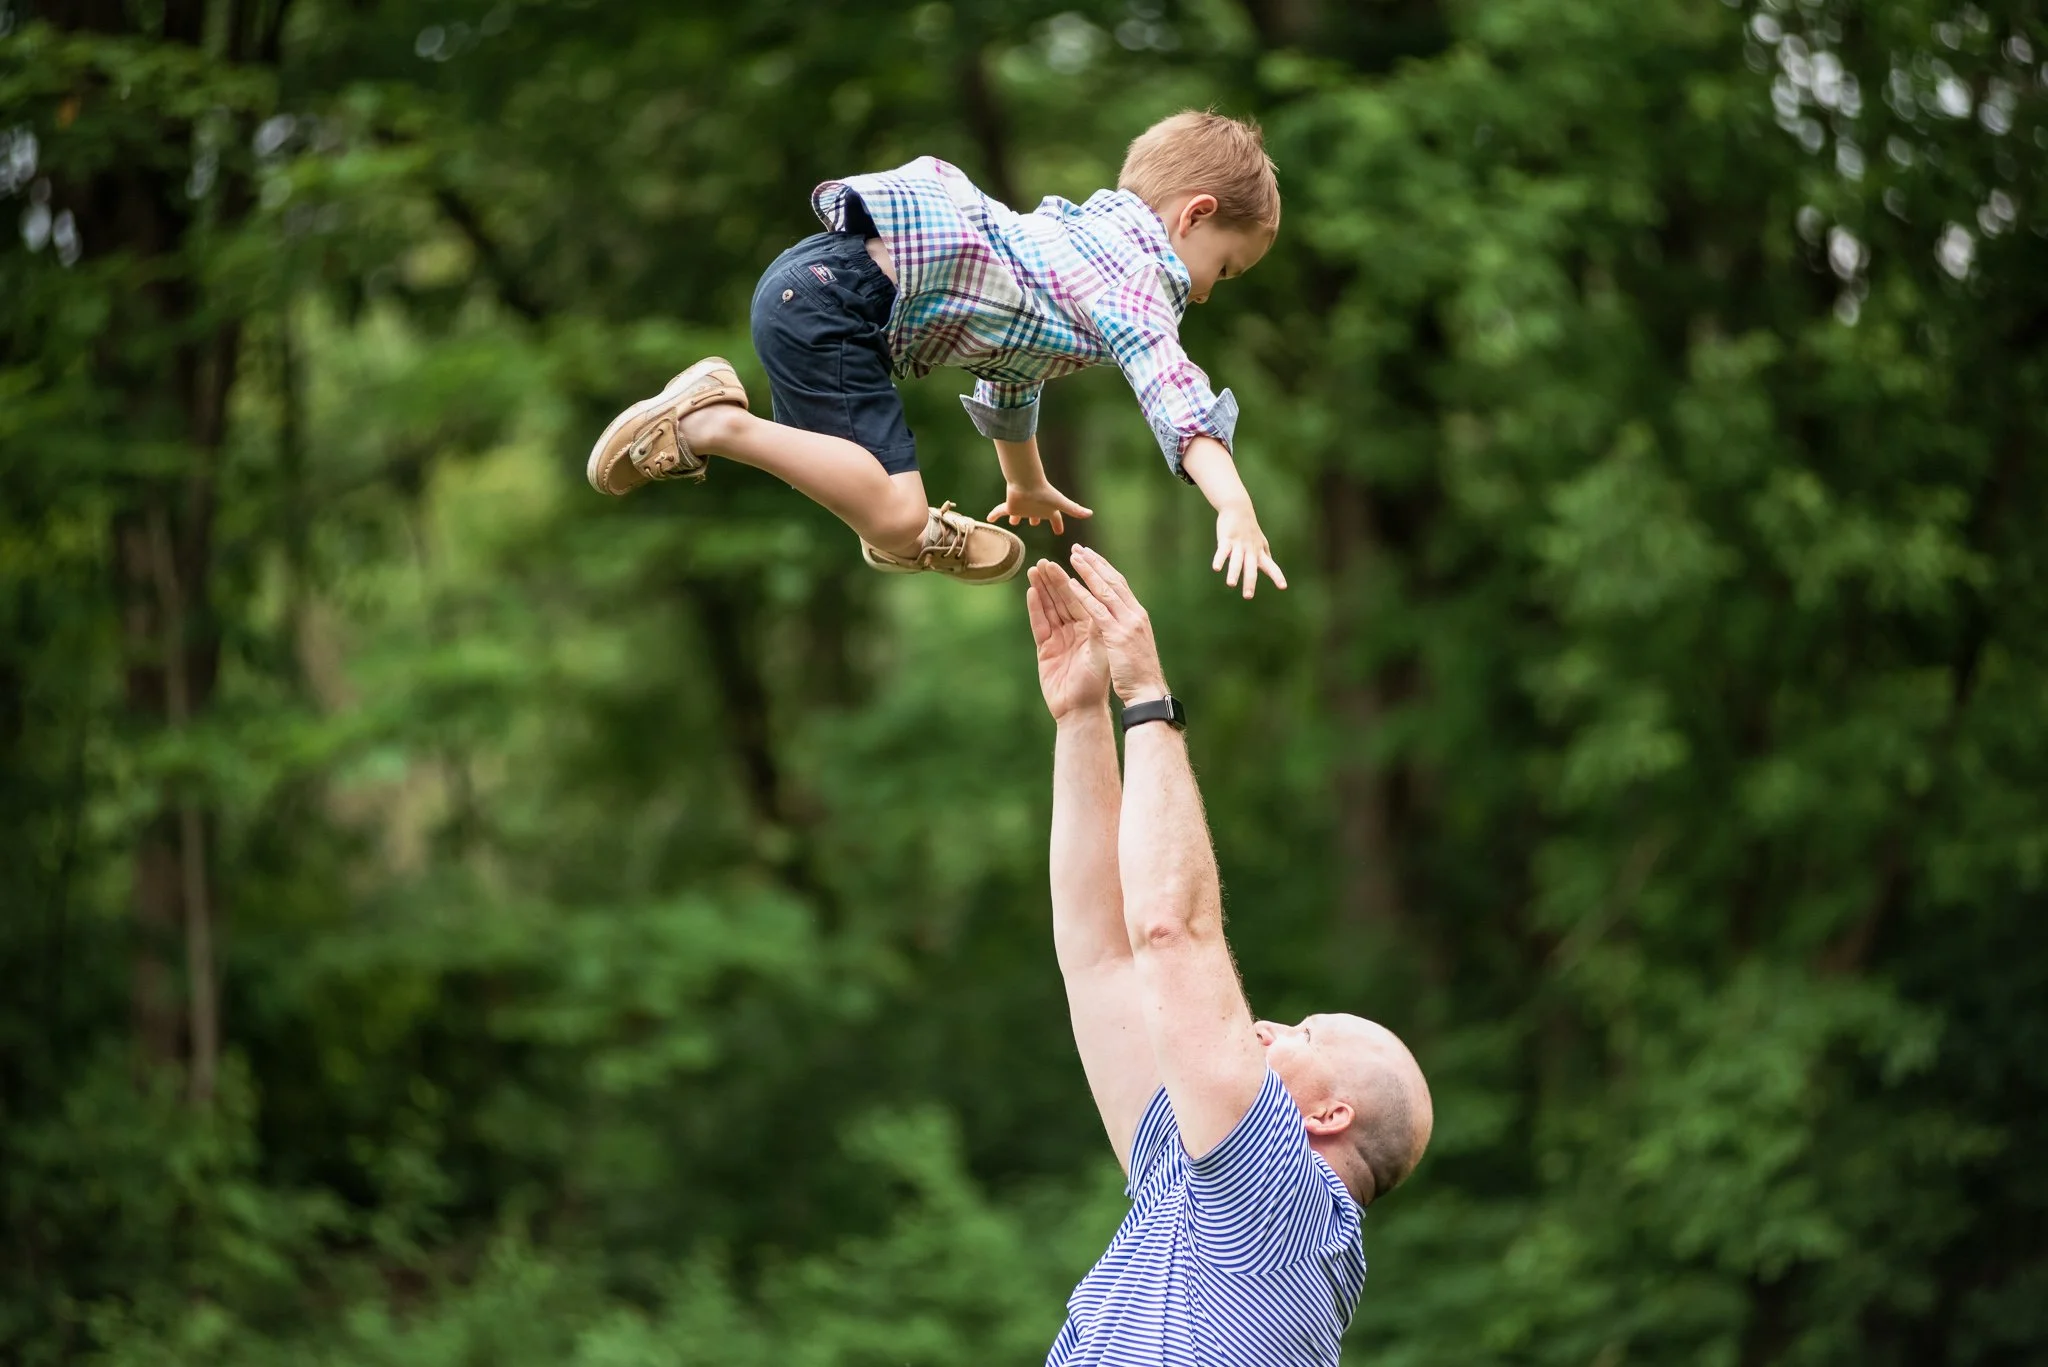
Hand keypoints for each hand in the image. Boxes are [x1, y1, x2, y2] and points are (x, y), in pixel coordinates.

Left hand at [989, 481, 1093, 535]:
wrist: (1027, 483)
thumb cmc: (1044, 492)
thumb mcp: (1060, 503)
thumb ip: (1075, 509)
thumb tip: (1091, 514)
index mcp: (1047, 509)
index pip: (1055, 518)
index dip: (1057, 525)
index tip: (1059, 532)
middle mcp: (1035, 509)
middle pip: (1036, 515)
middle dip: (1035, 519)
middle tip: (1034, 524)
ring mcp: (1022, 508)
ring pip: (1019, 514)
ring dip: (1016, 517)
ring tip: (1014, 522)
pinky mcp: (1010, 507)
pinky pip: (1000, 512)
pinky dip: (994, 515)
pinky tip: (988, 519)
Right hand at [1026, 560, 1110, 720]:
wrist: (1080, 710)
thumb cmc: (1096, 683)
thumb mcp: (1101, 650)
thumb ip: (1098, 626)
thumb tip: (1099, 599)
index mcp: (1093, 628)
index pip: (1083, 598)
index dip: (1075, 580)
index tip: (1069, 563)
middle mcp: (1076, 630)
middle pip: (1064, 600)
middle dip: (1055, 581)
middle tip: (1045, 563)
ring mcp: (1060, 639)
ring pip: (1050, 609)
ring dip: (1043, 590)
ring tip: (1034, 570)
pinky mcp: (1045, 649)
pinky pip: (1039, 624)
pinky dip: (1036, 609)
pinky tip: (1031, 592)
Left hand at [1064, 546, 1169, 704]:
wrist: (1148, 693)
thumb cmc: (1140, 674)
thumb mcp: (1133, 645)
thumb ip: (1124, 628)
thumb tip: (1116, 619)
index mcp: (1137, 616)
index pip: (1119, 585)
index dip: (1104, 569)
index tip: (1090, 556)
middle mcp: (1134, 614)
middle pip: (1112, 581)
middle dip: (1094, 563)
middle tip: (1077, 548)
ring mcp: (1127, 623)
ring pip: (1104, 590)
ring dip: (1087, 572)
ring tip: (1071, 557)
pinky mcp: (1117, 635)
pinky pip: (1096, 611)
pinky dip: (1084, 596)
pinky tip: (1070, 584)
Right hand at [1213, 502, 1286, 599]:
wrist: (1239, 508)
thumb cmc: (1249, 528)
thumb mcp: (1260, 541)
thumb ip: (1265, 554)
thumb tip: (1270, 564)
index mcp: (1259, 552)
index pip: (1271, 566)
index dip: (1277, 576)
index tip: (1283, 587)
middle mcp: (1250, 550)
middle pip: (1251, 568)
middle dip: (1250, 582)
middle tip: (1248, 596)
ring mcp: (1238, 545)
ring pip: (1236, 561)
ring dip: (1234, 572)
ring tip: (1231, 584)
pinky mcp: (1226, 539)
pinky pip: (1223, 551)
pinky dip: (1220, 559)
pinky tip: (1216, 568)